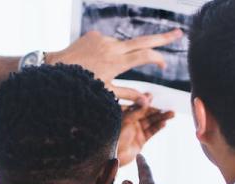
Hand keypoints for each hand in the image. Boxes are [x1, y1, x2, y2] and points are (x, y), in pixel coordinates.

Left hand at [47, 29, 183, 102]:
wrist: (54, 68)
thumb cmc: (81, 85)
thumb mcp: (106, 93)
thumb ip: (129, 95)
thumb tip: (149, 101)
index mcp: (116, 62)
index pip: (145, 55)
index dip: (158, 59)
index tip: (164, 65)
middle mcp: (112, 47)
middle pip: (144, 40)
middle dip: (163, 37)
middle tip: (179, 33)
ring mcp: (103, 39)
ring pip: (123, 45)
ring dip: (123, 55)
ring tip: (102, 70)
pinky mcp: (94, 34)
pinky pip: (108, 43)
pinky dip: (109, 52)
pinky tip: (94, 62)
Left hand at [117, 98, 174, 166]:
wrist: (112, 156)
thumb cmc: (114, 136)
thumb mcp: (126, 120)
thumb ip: (137, 110)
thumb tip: (147, 99)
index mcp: (124, 115)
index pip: (137, 105)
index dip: (145, 101)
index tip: (153, 96)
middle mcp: (131, 122)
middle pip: (146, 113)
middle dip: (157, 110)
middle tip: (168, 106)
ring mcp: (136, 131)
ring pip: (151, 122)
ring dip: (161, 118)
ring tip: (172, 114)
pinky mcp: (141, 140)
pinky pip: (151, 132)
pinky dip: (158, 127)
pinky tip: (164, 123)